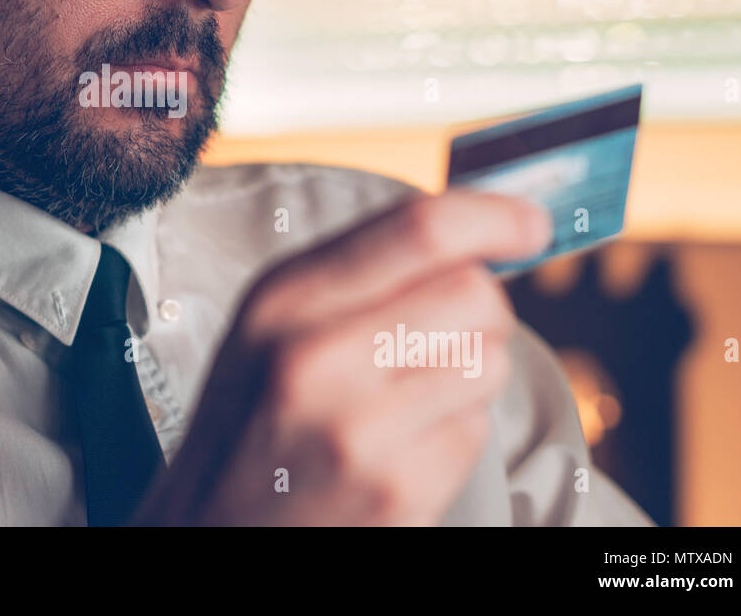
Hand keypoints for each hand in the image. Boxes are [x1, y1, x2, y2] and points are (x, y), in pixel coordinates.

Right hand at [131, 188, 552, 525]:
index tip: (529, 222)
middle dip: (481, 307)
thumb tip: (474, 231)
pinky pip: (477, 430)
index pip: (421, 229)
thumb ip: (359, 270)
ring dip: (468, 373)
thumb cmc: (251, 416)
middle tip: (446, 330)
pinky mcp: (399, 490)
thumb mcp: (272, 322)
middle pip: (475, 293)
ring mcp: (360, 430)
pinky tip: (402, 442)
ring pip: (490, 360)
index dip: (495, 217)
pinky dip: (454, 432)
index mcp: (284, 298)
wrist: (211, 525)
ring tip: (408, 395)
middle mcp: (317, 357)